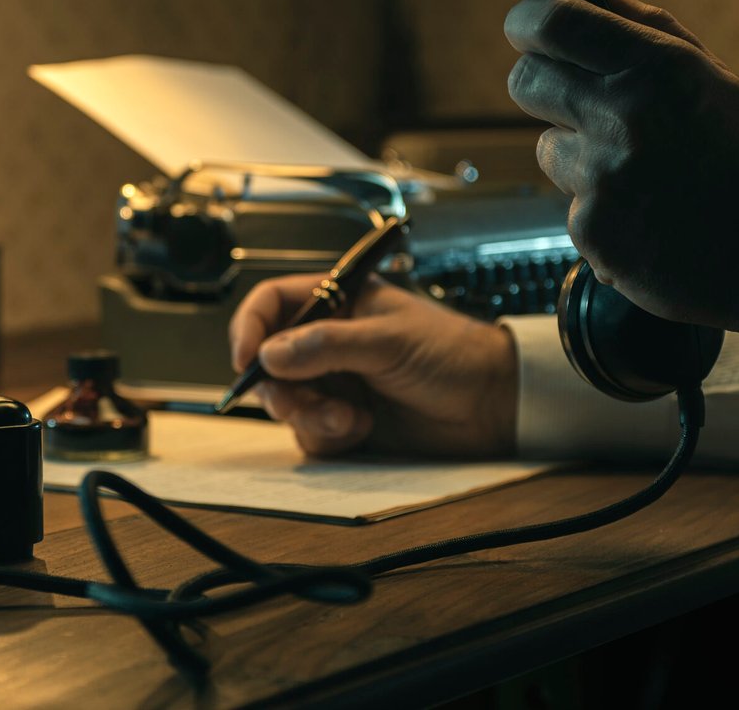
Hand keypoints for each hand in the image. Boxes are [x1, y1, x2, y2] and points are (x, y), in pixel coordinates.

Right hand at [228, 273, 518, 457]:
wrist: (493, 404)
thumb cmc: (452, 354)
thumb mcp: (387, 341)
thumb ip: (326, 345)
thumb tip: (270, 354)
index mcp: (337, 302)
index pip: (271, 304)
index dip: (249, 329)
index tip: (245, 360)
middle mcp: (328, 340)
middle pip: (268, 362)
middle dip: (281, 389)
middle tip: (300, 405)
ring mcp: (335, 382)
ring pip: (287, 404)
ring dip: (310, 416)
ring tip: (349, 420)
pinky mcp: (345, 420)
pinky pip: (310, 434)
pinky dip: (328, 437)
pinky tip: (362, 429)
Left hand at [504, 0, 738, 348]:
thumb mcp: (709, 77)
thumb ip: (644, 27)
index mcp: (656, 68)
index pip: (554, 23)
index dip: (527, 23)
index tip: (528, 30)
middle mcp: (623, 117)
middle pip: (526, 81)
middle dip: (543, 87)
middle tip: (579, 104)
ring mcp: (603, 178)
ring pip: (547, 148)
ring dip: (578, 157)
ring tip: (639, 175)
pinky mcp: (592, 230)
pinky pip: (570, 206)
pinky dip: (599, 212)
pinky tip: (646, 219)